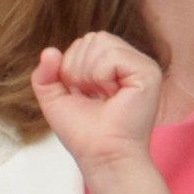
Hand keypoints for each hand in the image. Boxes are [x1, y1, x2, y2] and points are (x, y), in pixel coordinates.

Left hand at [32, 32, 162, 176]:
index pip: (85, 42)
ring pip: (101, 42)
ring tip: (101, 96)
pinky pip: (111, 55)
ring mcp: (142, 65)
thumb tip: (49, 50)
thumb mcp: (55, 100)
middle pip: (92, 38)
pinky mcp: (148, 72)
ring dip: (88, 73)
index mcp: (113, 66)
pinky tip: (111, 95)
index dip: (71, 67)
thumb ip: (45, 75)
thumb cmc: (83, 133)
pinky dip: (101, 76)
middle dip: (78, 68)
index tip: (83, 94)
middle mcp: (130, 62)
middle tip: (92, 96)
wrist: (101, 156)